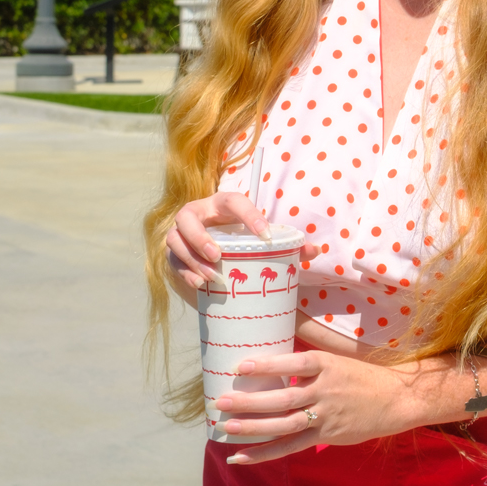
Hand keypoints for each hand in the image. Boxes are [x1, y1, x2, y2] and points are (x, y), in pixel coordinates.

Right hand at [164, 191, 319, 289]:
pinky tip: (200, 284)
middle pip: (187, 217)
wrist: (216, 240)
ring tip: (212, 276)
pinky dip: (184, 273)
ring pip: (175, 240)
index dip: (249, 214)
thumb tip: (315, 250)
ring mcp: (181, 232)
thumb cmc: (242, 234)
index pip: (233, 201)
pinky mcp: (174, 251)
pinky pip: (172, 260)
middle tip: (219, 256)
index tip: (265, 232)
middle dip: (200, 237)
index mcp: (222, 203)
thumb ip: (288, 242)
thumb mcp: (260, 234)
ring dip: (191, 258)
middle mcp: (197, 213)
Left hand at [217, 349, 420, 463]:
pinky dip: (265, 453)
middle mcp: (326, 389)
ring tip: (226, 427)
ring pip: (284, 423)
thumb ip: (310, 362)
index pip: (296, 363)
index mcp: (329, 365)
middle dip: (251, 400)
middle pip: (284, 397)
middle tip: (222, 401)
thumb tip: (273, 357)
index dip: (270, 364)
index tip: (243, 365)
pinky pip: (291, 446)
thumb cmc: (363, 377)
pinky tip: (241, 457)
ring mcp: (327, 414)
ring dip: (254, 427)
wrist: (396, 399)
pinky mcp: (327, 434)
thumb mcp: (339, 360)